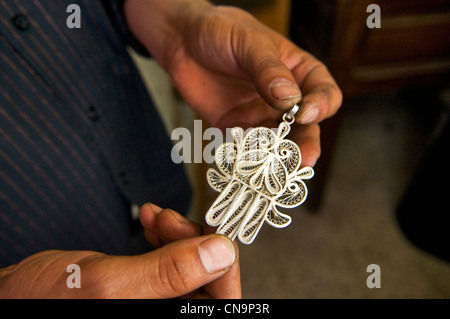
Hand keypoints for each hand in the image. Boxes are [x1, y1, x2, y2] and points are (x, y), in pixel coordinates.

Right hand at [0, 204, 239, 297]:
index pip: (220, 303)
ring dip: (179, 236)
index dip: (223, 266)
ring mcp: (155, 305)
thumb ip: (167, 272)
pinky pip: (171, 264)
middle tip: (174, 220)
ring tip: (158, 218)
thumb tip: (219, 253)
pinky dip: (166, 238)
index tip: (213, 233)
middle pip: (208, 282)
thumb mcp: (107, 284)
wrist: (14, 297)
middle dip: (195, 243)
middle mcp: (164, 318)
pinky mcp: (147, 292)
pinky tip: (153, 223)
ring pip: (191, 268)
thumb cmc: (44, 303)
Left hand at [125, 0, 342, 166]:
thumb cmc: (221, 30)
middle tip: (304, 159)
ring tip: (279, 170)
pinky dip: (249, 157)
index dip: (321, 105)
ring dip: (279, 157)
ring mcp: (260, 114)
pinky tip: (248, 163)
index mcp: (298, 71)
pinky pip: (247, 146)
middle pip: (304, 126)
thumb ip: (268, 69)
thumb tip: (289, 99)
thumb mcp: (249, 42)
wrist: (183, 40)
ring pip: (278, 141)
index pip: (323, 92)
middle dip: (305, 143)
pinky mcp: (236, 127)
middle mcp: (283, 98)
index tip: (306, 112)